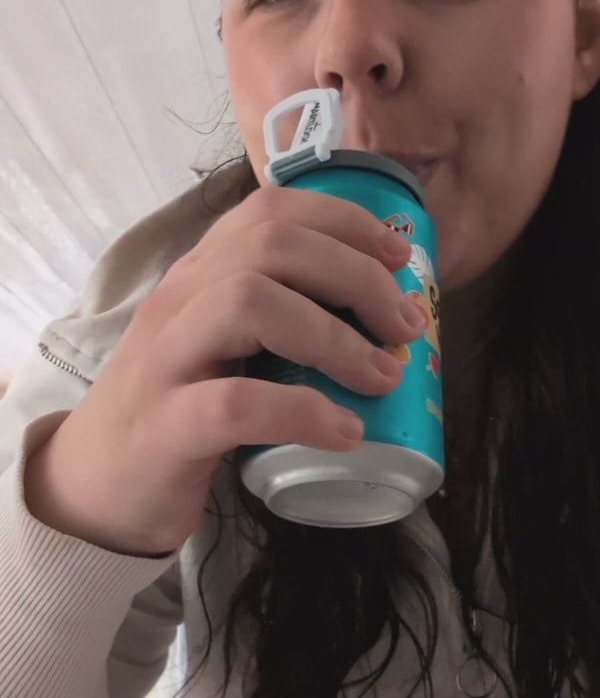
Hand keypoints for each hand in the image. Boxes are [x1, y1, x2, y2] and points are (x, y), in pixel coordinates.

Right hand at [25, 184, 420, 555]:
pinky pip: (236, 403)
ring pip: (249, 304)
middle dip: (356, 275)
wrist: (95, 485)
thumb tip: (380, 317)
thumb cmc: (178, 410)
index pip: (269, 212)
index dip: (344, 221)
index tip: (399, 254)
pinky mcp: (165, 426)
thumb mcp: (223, 347)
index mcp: (199, 277)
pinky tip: (345, 433)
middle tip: (405, 325)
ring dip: (334, 337)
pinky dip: (302, 412)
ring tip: (384, 376)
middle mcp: (178, 302)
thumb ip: (279, 319)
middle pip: (271, 247)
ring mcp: (166, 361)